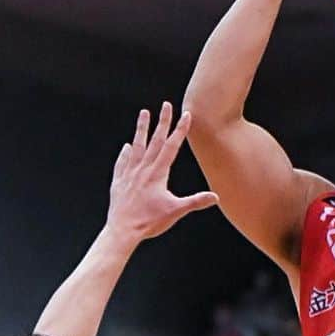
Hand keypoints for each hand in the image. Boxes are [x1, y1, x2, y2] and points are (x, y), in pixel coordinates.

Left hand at [106, 103, 217, 244]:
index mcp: (158, 173)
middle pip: (155, 141)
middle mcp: (143, 169)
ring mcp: (129, 174)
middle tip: (166, 105)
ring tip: (144, 114)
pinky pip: (122, 163)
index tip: (186, 115)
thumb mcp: (175, 211)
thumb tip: (215, 196)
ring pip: (137, 146)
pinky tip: (127, 148)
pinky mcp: (119, 182)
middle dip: (162, 122)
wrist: (122, 231)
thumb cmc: (149, 222)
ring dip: (142, 129)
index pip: (172, 147)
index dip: (180, 130)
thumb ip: (195, 201)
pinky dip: (125, 154)